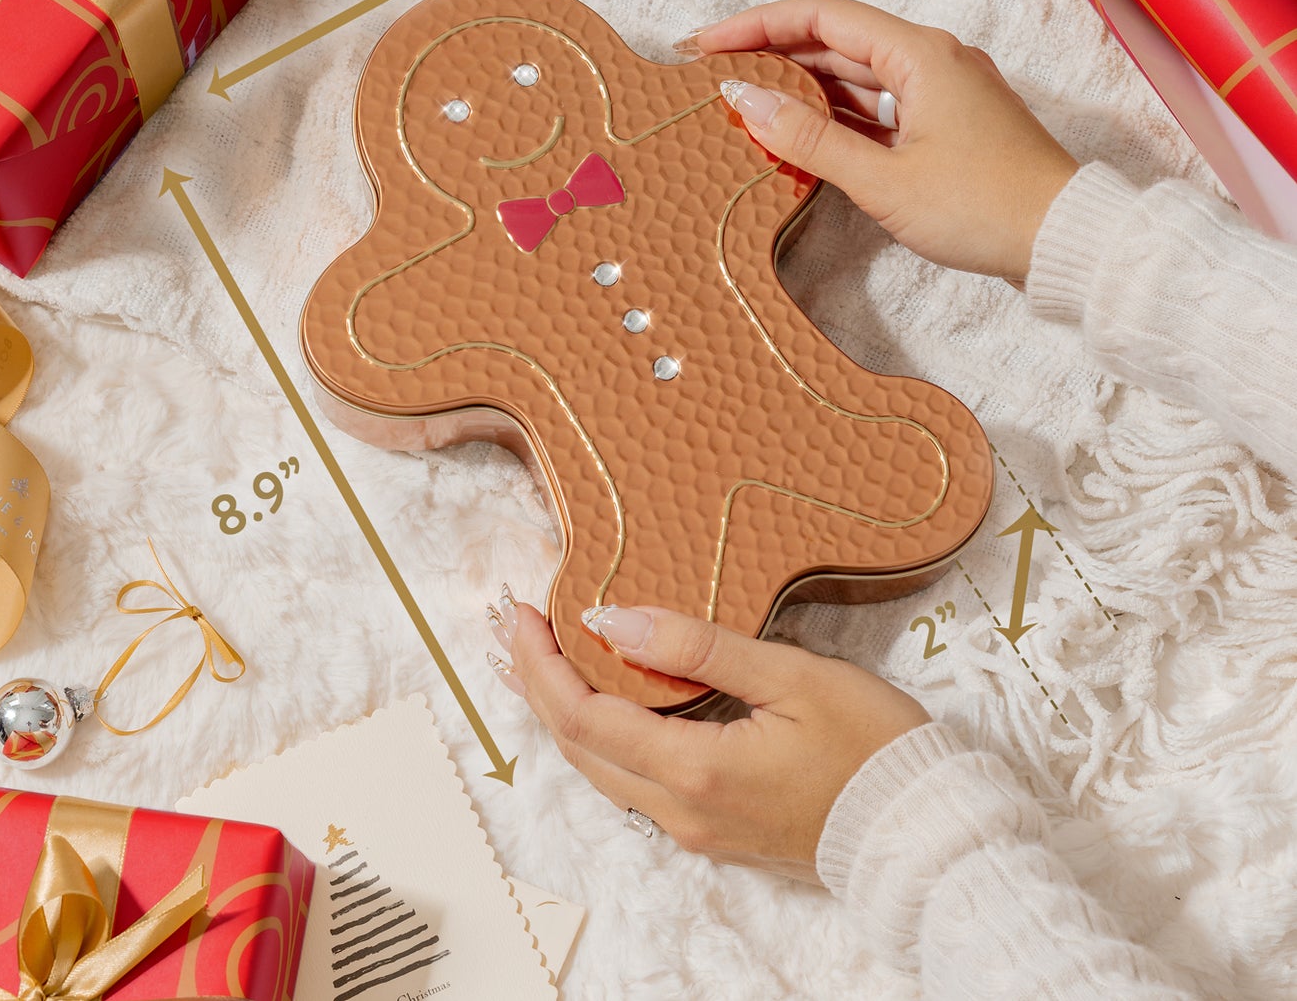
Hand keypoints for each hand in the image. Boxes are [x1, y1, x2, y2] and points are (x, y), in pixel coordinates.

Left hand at [486, 593, 927, 883]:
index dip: (542, 663)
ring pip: (600, 770)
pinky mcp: (711, 830)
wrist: (922, 829)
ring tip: (538, 659)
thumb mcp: (792, 676)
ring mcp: (694, 828)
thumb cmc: (872, 746)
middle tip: (518, 625)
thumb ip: (698, 646)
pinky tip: (597, 703)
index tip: (522, 611)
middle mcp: (681, 811)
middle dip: (537, 684)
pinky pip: (631, 781)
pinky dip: (599, 737)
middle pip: (578, 748)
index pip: (583, 716)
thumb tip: (613, 619)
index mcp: (695, 770)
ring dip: (562, 712)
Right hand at [688, 0, 1076, 282]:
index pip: (821, 16)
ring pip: (857, 74)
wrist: (1063, 242)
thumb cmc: (983, 208)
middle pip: (836, 40)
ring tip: (747, 102)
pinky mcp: (948, 124)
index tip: (706, 43)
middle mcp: (933, 60)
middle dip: (771, 52)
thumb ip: (808, 139)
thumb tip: (743, 100)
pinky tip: (801, 133)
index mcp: (921, 54)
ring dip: (802, 85)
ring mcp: (943, 92)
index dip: (756, 24)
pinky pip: (879, 105)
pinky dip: (836, 115)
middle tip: (714, 71)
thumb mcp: (882, 179)